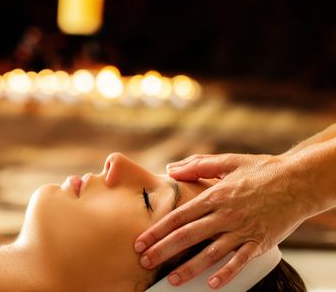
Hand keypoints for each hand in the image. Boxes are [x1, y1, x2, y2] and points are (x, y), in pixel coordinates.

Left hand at [134, 153, 310, 288]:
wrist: (300, 180)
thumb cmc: (263, 169)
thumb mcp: (229, 161)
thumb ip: (198, 165)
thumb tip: (171, 169)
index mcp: (215, 196)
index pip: (179, 216)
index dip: (158, 230)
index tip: (141, 241)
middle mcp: (225, 215)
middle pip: (188, 236)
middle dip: (164, 250)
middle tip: (145, 261)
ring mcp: (242, 230)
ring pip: (211, 253)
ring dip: (189, 267)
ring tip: (172, 279)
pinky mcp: (260, 242)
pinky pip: (240, 261)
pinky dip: (226, 273)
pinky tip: (211, 283)